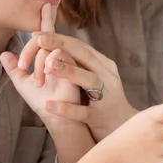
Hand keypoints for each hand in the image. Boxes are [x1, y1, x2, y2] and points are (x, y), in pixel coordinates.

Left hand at [0, 5, 79, 123]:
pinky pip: (63, 67)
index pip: (48, 36)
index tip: (45, 5)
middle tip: (22, 66)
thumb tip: (4, 54)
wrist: (59, 121)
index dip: (46, 20)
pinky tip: (45, 90)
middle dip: (30, 51)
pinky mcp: (78, 78)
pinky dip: (52, 73)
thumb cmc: (44, 102)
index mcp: (52, 57)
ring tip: (37, 82)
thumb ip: (14, 69)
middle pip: (46, 41)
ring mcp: (71, 66)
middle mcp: (63, 58)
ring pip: (53, 52)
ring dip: (40, 67)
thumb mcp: (23, 85)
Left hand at [18, 31, 136, 139]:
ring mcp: (105, 97)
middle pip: (85, 56)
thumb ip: (80, 63)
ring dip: (69, 71)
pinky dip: (66, 108)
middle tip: (39, 40)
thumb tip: (56, 47)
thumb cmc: (104, 101)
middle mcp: (107, 77)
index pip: (81, 47)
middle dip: (61, 46)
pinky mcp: (100, 117)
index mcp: (104, 66)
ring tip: (48, 66)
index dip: (60, 39)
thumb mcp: (96, 78)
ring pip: (89, 80)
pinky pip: (82, 112)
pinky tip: (48, 105)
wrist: (124, 128)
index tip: (38, 34)